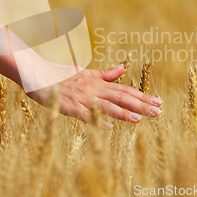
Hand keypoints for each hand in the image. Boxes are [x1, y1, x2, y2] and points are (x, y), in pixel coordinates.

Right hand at [25, 64, 162, 129]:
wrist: (38, 74)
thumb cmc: (61, 74)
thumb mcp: (85, 72)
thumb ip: (105, 73)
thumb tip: (122, 69)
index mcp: (98, 82)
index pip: (124, 90)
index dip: (142, 96)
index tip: (158, 101)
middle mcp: (93, 89)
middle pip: (120, 97)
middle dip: (140, 104)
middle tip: (158, 111)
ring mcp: (82, 98)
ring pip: (106, 106)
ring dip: (123, 112)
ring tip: (140, 117)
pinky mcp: (69, 106)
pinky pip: (85, 115)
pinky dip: (97, 120)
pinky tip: (109, 127)